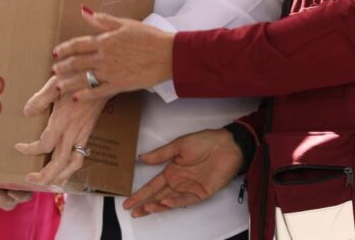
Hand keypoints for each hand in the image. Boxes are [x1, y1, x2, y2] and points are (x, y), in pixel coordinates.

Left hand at [16, 79, 106, 186]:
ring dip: (60, 176)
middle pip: (60, 162)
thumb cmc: (77, 77)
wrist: (101, 78)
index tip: (18, 147)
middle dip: (45, 175)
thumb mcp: (56, 83)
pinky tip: (63, 169)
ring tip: (47, 182)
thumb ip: (41, 98)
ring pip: (73, 164)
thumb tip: (27, 112)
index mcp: (63, 120)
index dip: (30, 150)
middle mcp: (73, 131)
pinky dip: (71, 168)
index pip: (45, 144)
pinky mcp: (87, 133)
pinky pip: (81, 156)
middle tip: (29, 179)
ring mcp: (82, 134)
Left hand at [51, 10, 173, 100]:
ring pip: (82, 78)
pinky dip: (84, 96)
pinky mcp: (119, 85)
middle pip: (76, 62)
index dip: (64, 49)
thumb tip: (84, 11)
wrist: (168, 54)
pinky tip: (75, 98)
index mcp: (105, 40)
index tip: (55, 53)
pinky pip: (97, 92)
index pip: (78, 44)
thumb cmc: (149, 36)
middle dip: (62, 67)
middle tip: (53, 70)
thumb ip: (102, 20)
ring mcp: (110, 72)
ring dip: (67, 83)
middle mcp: (104, 56)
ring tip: (57, 86)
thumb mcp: (125, 23)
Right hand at [123, 129, 242, 217]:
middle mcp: (178, 182)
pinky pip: (186, 200)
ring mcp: (189, 189)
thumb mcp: (179, 145)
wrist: (227, 145)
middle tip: (132, 212)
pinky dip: (175, 202)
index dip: (140, 194)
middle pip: (158, 196)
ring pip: (170, 201)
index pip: (152, 186)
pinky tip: (165, 202)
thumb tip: (141, 158)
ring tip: (145, 209)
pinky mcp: (201, 193)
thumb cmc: (204, 141)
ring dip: (157, 206)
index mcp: (171, 171)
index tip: (127, 202)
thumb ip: (160, 154)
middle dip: (145, 205)